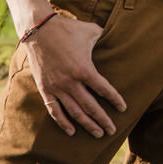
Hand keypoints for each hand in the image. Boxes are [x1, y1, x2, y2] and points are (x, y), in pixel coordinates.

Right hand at [22, 13, 126, 137]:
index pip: (104, 90)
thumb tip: (118, 37)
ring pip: (74, 112)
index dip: (115, 100)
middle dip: (103, 120)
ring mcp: (57, 87)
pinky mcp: (45, 89)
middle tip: (112, 131)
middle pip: (90, 106)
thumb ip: (105, 38)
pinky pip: (54, 110)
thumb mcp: (92, 31)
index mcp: (84, 69)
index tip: (123, 108)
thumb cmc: (68, 29)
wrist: (39, 30)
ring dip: (87, 124)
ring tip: (98, 134)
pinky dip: (63, 122)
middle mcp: (71, 82)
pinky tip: (72, 132)